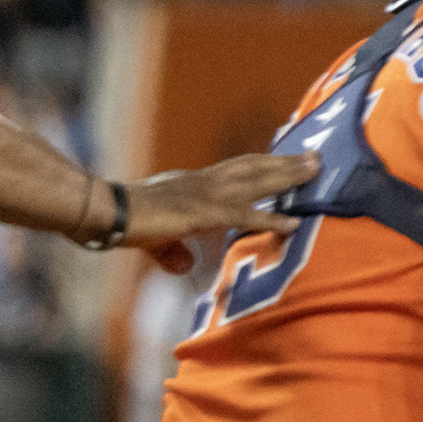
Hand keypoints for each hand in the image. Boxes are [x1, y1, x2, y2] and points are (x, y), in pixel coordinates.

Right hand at [122, 152, 313, 258]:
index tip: (286, 158)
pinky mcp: (202, 212)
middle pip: (253, 166)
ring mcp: (205, 193)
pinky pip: (244, 215)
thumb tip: (186, 265)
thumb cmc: (122, 221)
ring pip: (256, 180)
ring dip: (288, 175)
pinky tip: (292, 223)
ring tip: (316, 170)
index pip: (235, 169)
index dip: (262, 164)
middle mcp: (203, 181)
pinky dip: (269, 218)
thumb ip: (173, 251)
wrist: (105, 212)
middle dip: (285, 162)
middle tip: (316, 156)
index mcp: (192, 183)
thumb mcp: (155, 238)